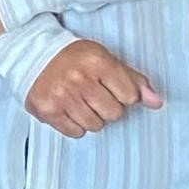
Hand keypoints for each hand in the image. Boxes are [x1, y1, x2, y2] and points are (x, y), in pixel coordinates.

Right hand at [23, 40, 163, 137]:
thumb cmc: (74, 59)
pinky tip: (68, 109)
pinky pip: (75, 132)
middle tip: (92, 95)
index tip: (109, 87)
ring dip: (91, 117)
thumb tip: (157, 103)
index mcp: (98, 63)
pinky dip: (75, 125)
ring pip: (95, 125)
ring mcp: (62, 96)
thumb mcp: (106, 60)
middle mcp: (79, 79)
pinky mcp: (47, 110)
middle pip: (114, 114)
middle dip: (106, 107)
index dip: (123, 94)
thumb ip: (133, 80)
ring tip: (79, 102)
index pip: (129, 96)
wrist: (32, 55)